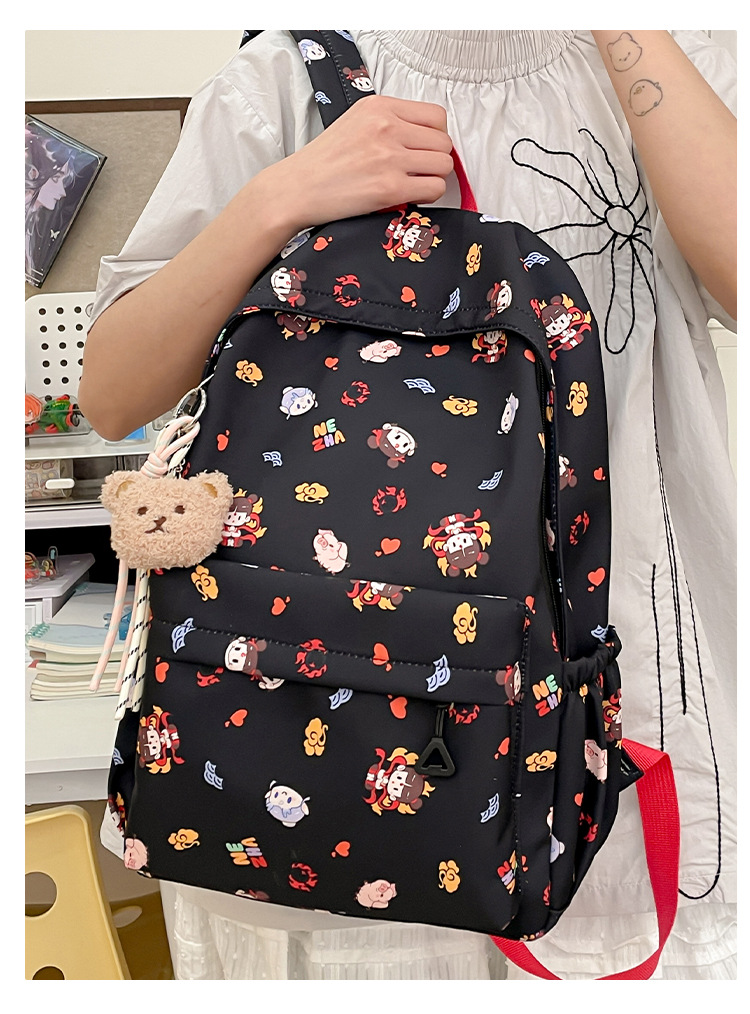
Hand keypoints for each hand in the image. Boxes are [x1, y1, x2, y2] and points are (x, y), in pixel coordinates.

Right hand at [253, 95, 454, 233]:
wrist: (297, 188)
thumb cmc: (323, 162)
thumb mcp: (356, 123)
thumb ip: (390, 123)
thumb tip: (425, 138)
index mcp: (379, 107)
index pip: (436, 115)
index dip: (436, 136)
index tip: (424, 149)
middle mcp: (387, 127)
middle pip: (443, 142)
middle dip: (434, 159)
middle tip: (417, 171)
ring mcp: (389, 158)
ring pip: (443, 165)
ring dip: (433, 178)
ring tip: (412, 184)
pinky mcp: (390, 187)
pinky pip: (434, 189)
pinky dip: (428, 196)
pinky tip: (409, 196)